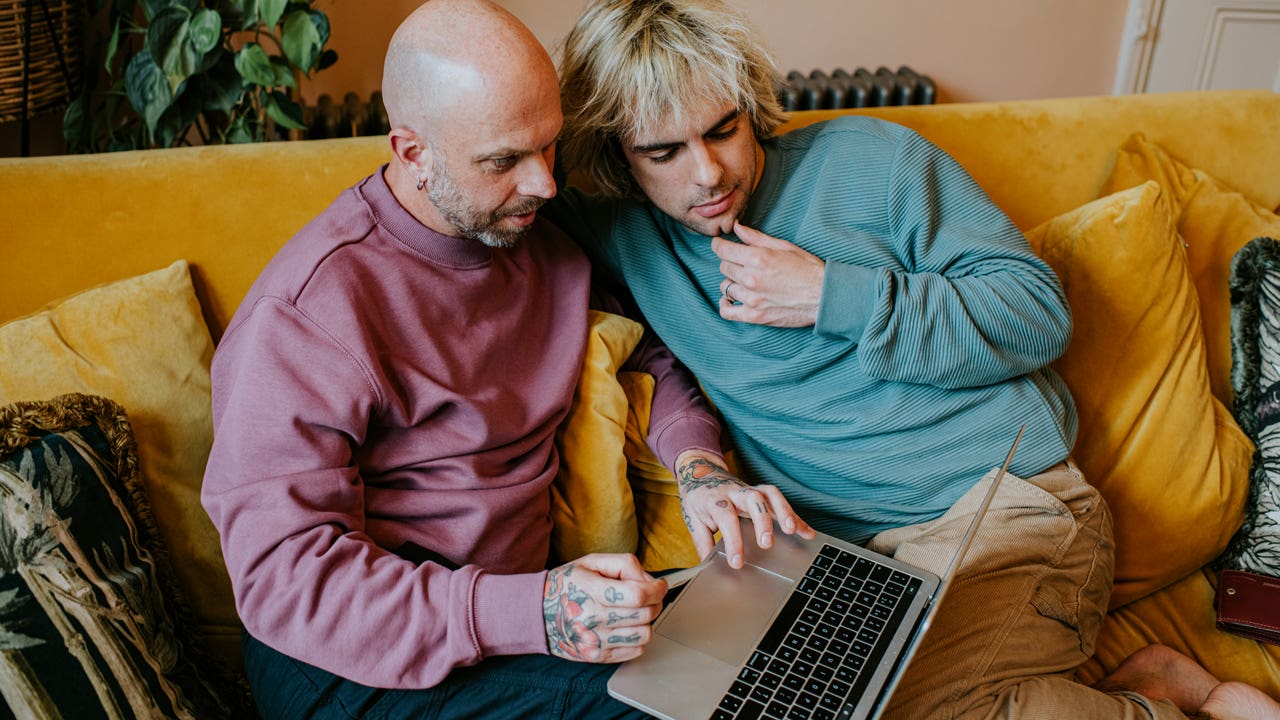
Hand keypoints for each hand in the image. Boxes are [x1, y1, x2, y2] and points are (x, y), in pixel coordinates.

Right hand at [543, 553, 666, 663]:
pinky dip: (638, 638)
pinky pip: (635, 650)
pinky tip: (627, 626)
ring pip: (644, 634)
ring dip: (647, 621)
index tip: (660, 585)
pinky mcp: (598, 656)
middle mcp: (593, 618)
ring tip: (636, 612)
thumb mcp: (591, 562)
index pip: (638, 594)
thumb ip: (624, 564)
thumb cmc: (567, 585)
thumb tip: (649, 580)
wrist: (537, 614)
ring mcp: (596, 641)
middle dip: (655, 601)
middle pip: (645, 614)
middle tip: (648, 595)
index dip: (657, 589)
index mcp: (592, 591)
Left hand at [675, 450, 816, 568]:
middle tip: (767, 543)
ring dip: (784, 511)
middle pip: (753, 500)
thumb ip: (702, 542)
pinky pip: (781, 502)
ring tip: (792, 530)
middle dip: (762, 520)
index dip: (733, 540)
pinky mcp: (761, 492)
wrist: (700, 472)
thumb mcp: (693, 519)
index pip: (726, 517)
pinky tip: (806, 532)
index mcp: (715, 499)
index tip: (737, 562)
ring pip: (770, 495)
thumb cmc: (699, 499)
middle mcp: (735, 492)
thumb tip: (705, 567)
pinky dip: (795, 516)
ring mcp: (750, 490)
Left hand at [713, 221, 824, 326]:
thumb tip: (736, 227)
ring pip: (725, 286)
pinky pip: (727, 311)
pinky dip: (726, 305)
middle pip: (724, 267)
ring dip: (732, 282)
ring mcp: (751, 298)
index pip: (722, 249)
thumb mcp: (784, 246)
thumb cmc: (807, 269)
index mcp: (757, 257)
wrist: (823, 296)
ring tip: (745, 281)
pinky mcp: (754, 316)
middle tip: (743, 264)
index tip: (721, 245)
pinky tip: (731, 299)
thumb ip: (756, 238)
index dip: (719, 245)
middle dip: (731, 262)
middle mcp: (750, 277)